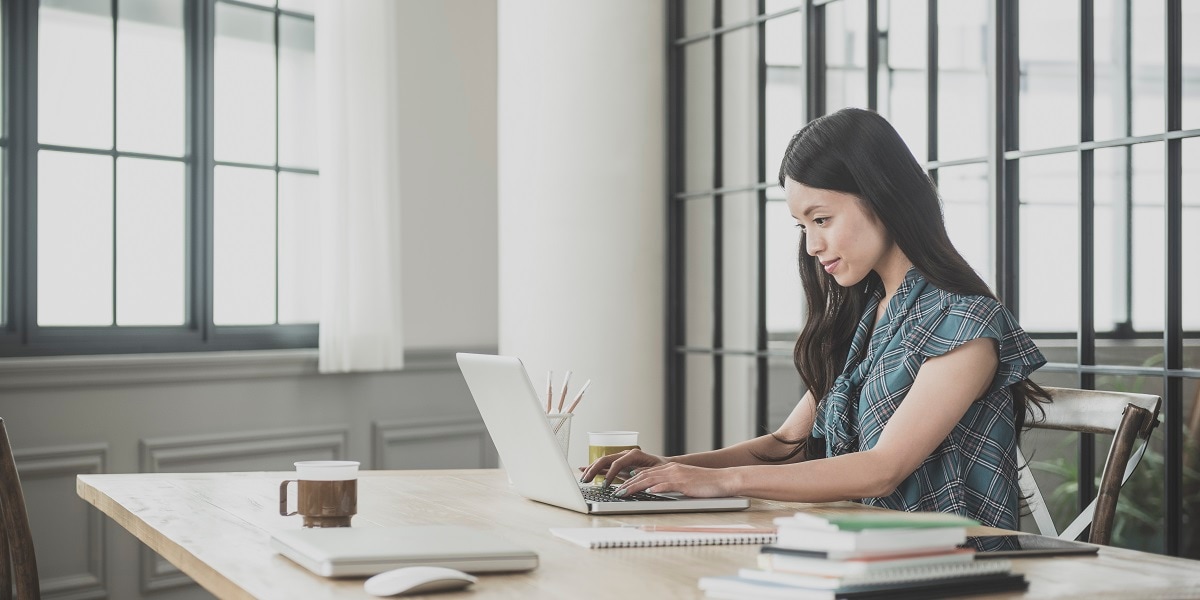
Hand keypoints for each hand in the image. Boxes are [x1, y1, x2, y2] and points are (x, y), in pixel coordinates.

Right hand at [579, 448, 664, 487]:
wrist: (663, 465)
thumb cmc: (661, 468)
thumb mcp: (655, 471)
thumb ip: (643, 473)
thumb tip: (632, 477)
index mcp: (633, 454)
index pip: (617, 463)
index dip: (610, 474)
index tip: (605, 485)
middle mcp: (625, 454)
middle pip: (605, 460)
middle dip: (594, 469)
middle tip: (586, 480)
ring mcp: (620, 458)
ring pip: (602, 462)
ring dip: (591, 469)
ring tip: (583, 478)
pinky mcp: (618, 464)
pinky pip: (604, 465)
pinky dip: (594, 468)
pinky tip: (583, 469)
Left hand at [612, 462, 733, 498]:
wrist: (723, 480)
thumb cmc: (706, 484)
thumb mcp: (684, 482)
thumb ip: (669, 484)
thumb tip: (653, 489)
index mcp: (670, 469)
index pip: (645, 474)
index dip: (630, 480)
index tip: (619, 487)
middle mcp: (671, 469)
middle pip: (644, 476)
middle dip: (627, 484)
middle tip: (615, 492)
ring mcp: (677, 475)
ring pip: (651, 479)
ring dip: (635, 487)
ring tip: (623, 493)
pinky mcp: (685, 483)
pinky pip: (667, 484)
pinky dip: (656, 488)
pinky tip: (647, 492)